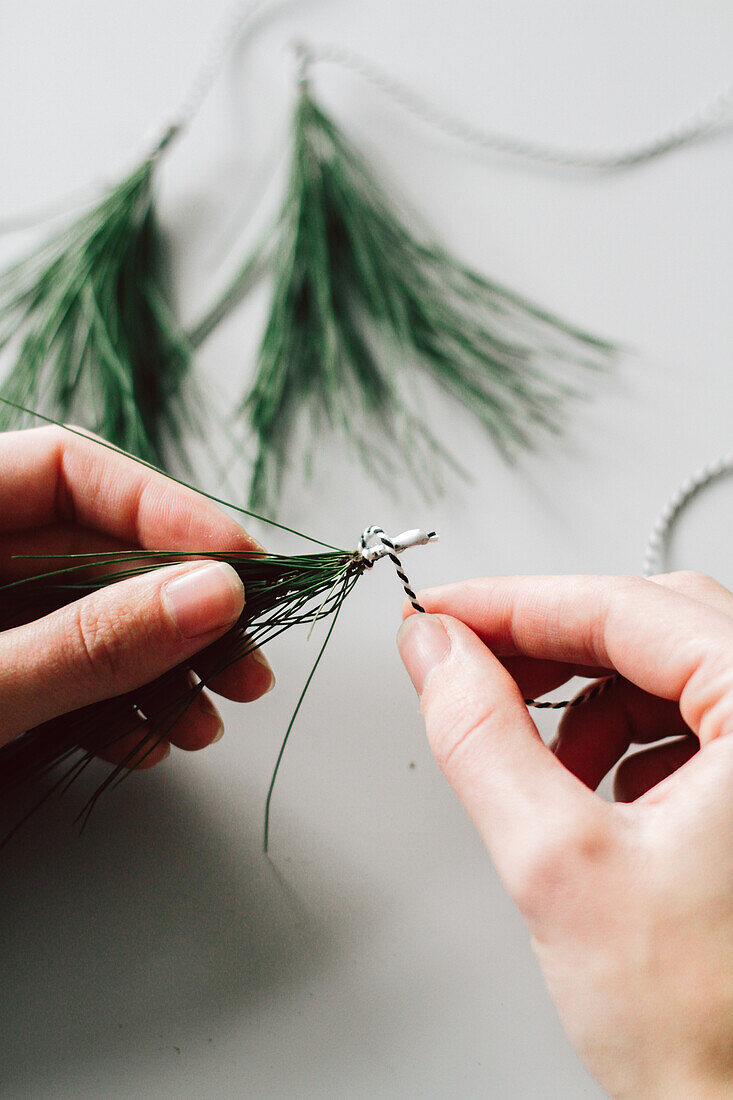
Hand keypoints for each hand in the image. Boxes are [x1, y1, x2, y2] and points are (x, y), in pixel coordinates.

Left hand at [0, 426, 273, 765]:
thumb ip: (87, 641)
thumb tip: (212, 595)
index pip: (68, 467)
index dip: (164, 509)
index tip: (242, 566)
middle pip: (93, 551)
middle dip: (179, 612)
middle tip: (246, 659)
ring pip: (87, 618)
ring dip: (158, 672)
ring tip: (204, 721)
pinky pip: (58, 673)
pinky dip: (108, 709)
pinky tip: (144, 742)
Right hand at [397, 572, 732, 1098]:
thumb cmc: (713, 1036)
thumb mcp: (559, 865)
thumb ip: (482, 737)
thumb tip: (438, 655)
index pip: (626, 608)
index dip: (515, 603)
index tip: (444, 613)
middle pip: (655, 625)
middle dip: (551, 643)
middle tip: (468, 662)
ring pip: (673, 670)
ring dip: (588, 695)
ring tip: (536, 752)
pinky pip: (697, 720)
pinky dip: (628, 734)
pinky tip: (593, 786)